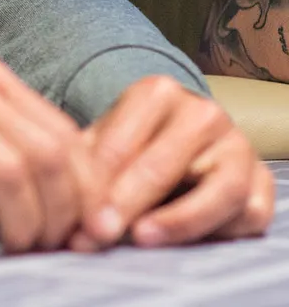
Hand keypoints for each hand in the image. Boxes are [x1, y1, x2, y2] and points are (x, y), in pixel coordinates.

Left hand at [70, 75, 273, 249]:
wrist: (180, 140)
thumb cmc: (132, 144)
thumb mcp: (103, 143)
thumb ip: (85, 171)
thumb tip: (70, 218)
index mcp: (157, 93)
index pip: (121, 145)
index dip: (96, 188)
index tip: (80, 222)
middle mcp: (204, 113)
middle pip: (164, 166)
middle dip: (129, 205)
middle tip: (102, 234)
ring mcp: (239, 146)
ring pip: (222, 191)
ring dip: (180, 221)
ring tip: (143, 238)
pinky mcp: (263, 181)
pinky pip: (250, 214)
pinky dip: (220, 231)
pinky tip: (184, 240)